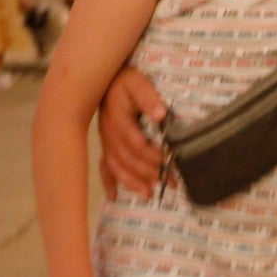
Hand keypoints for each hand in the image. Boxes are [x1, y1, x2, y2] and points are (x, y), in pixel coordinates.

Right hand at [98, 68, 167, 196]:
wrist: (107, 79)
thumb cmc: (126, 81)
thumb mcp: (138, 83)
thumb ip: (148, 97)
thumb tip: (161, 115)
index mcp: (117, 119)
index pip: (136, 142)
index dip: (153, 153)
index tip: (170, 161)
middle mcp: (108, 134)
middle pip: (128, 158)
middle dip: (150, 172)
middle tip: (172, 181)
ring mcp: (105, 141)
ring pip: (117, 166)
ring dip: (133, 182)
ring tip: (150, 194)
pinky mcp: (106, 145)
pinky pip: (104, 166)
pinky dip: (109, 182)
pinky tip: (114, 197)